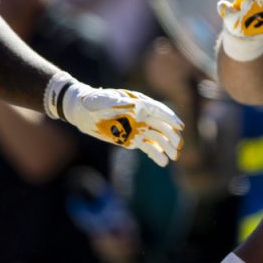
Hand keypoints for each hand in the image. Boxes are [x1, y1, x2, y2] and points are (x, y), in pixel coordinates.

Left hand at [45, 74, 183, 165]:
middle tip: (178, 146)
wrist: (83, 112)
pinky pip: (148, 148)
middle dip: (171, 135)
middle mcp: (142, 116)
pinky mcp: (132, 140)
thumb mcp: (103, 100)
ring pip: (157, 138)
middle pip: (162, 126)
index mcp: (139, 104)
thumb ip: (117, 102)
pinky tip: (163, 162)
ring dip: (166, 147)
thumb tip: (133, 105)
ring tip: (174, 157)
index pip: (158, 111)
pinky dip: (156, 154)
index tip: (179, 126)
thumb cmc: (93, 102)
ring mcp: (138, 128)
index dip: (170, 118)